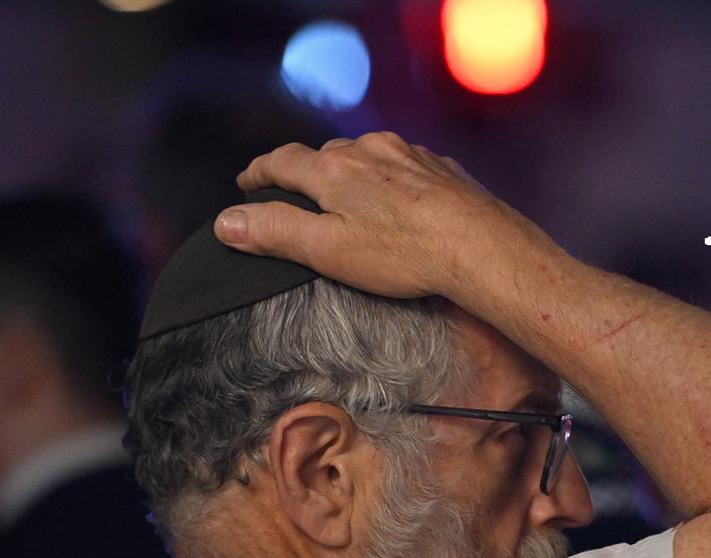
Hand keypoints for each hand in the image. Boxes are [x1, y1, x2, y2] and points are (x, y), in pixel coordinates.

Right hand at [213, 132, 550, 305]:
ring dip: (352, 171)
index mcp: (333, 170)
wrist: (484, 248)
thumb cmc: (406, 254)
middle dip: (307, 171)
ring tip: (349, 195)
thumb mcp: (328, 251)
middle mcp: (369, 150)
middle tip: (297, 192)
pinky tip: (400, 199)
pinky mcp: (442, 168)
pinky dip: (392, 178)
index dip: (259, 173)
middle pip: (325, 155)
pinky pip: (406, 165)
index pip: (281, 161)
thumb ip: (275, 232)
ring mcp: (410, 155)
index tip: (247, 183)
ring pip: (367, 155)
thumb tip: (227, 222)